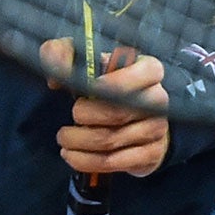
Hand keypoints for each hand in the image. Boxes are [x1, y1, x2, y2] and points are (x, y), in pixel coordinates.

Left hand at [39, 40, 170, 176]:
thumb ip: (64, 53)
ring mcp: (157, 129)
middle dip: (85, 115)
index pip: (145, 73)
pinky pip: (113, 162)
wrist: (133, 117)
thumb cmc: (107, 83)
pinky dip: (85, 160)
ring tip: (64, 137)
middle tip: (72, 114)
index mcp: (149, 69)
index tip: (90, 88)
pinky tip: (71, 155)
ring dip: (78, 141)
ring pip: (111, 140)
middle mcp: (159, 98)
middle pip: (119, 112)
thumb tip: (55, 72)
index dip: (115, 83)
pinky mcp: (150, 154)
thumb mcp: (85, 59)